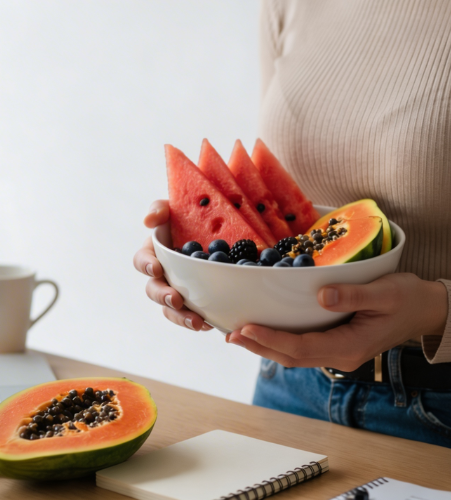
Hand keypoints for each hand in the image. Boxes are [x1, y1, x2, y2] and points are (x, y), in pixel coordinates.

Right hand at [133, 200, 212, 331]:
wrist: (214, 231)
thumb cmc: (188, 218)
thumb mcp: (174, 208)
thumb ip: (160, 209)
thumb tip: (148, 221)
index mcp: (153, 254)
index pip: (141, 261)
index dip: (146, 266)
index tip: (157, 268)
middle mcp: (162, 275)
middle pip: (154, 291)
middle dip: (164, 297)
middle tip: (177, 300)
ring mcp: (178, 290)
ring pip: (171, 309)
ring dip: (181, 317)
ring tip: (197, 322)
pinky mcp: (195, 301)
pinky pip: (192, 315)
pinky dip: (198, 321)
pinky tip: (209, 324)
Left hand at [226, 273, 447, 370]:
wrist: (423, 311)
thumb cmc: (406, 299)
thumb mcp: (385, 293)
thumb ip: (353, 295)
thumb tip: (321, 295)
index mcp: (350, 346)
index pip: (301, 347)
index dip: (272, 339)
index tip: (246, 329)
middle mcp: (339, 355)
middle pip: (291, 357)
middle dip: (259, 347)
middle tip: (230, 335)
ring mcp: (336, 352)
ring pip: (294, 355)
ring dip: (265, 346)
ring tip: (238, 335)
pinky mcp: (334, 344)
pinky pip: (302, 348)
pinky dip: (279, 342)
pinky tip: (265, 332)